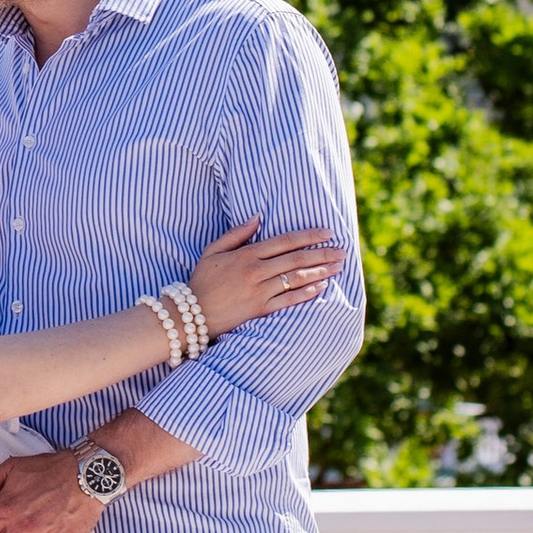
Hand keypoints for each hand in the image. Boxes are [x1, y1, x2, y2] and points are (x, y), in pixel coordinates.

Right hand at [188, 221, 343, 339]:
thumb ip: (236, 234)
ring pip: (296, 279)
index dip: (309, 236)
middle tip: (342, 251)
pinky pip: (288, 301)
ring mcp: (259, 292)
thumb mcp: (213, 251)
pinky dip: (306, 293)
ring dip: (320, 272)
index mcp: (246, 255)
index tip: (328, 232)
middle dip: (322, 254)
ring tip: (338, 267)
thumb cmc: (201, 281)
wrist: (190, 315)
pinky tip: (321, 287)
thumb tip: (258, 217)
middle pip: (296, 259)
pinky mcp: (260, 311)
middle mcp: (255, 272)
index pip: (285, 242)